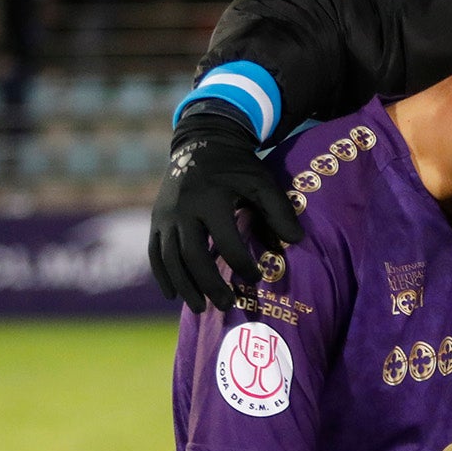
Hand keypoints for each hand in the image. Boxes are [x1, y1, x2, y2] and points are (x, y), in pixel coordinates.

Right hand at [148, 112, 303, 312]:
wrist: (203, 142)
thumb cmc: (238, 167)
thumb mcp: (262, 182)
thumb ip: (279, 211)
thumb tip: (297, 241)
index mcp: (211, 199)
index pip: (226, 241)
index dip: (241, 264)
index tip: (255, 278)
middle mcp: (183, 208)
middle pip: (192, 255)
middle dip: (209, 284)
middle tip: (226, 304)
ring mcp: (165, 215)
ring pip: (169, 258)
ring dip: (185, 286)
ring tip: (202, 308)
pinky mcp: (155, 219)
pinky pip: (154, 252)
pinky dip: (162, 275)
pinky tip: (172, 295)